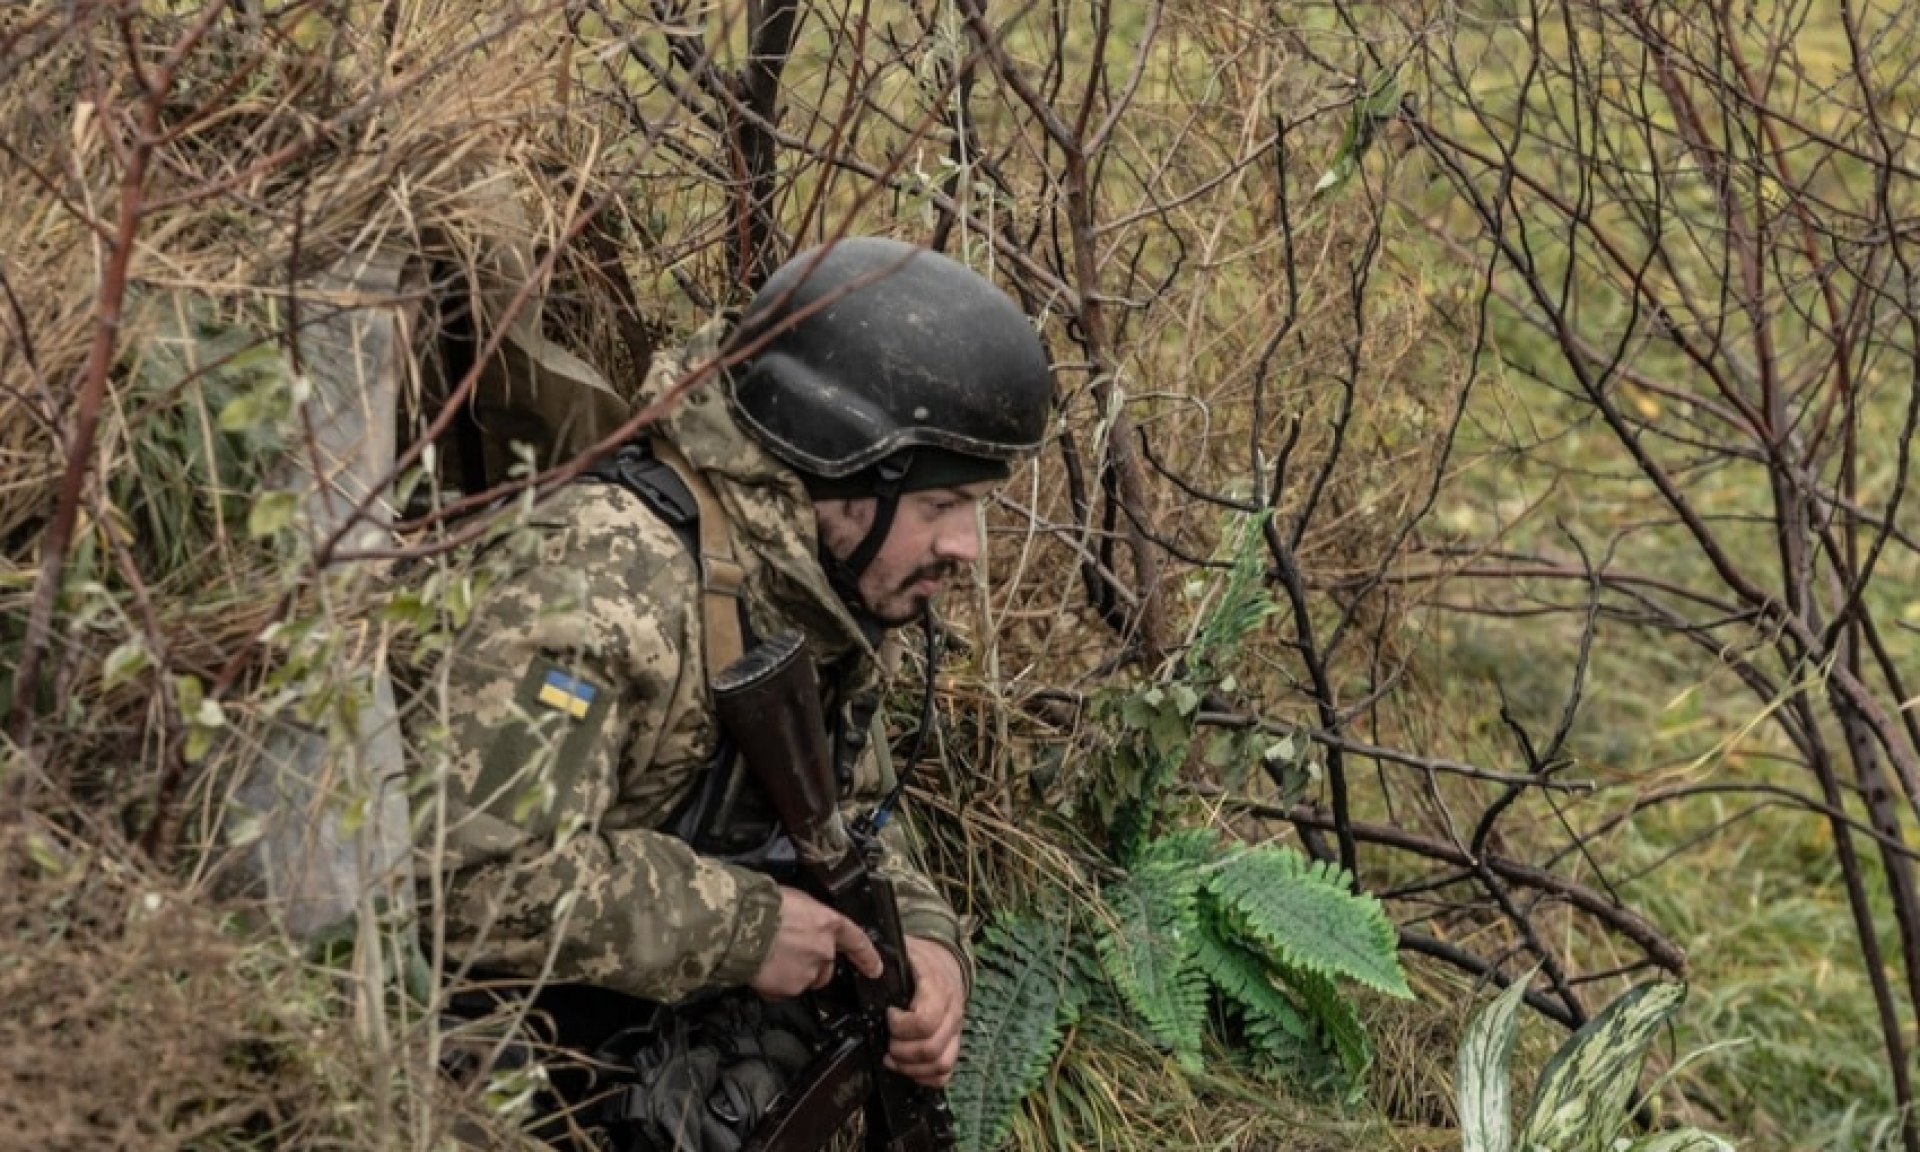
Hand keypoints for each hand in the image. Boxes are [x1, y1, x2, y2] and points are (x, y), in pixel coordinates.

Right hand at [750, 886, 883, 998]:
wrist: (741, 924)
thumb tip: (803, 923)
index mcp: (827, 923)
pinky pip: (783, 990)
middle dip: (811, 965)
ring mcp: (808, 972)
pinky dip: (774, 984)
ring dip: (792, 973)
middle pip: (826, 966)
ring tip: (770, 958)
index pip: (857, 941)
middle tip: (787, 953)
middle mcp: (823, 950)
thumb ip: (808, 917)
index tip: (875, 968)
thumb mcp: (795, 900)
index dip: (867, 957)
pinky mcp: (789, 989)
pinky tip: (761, 970)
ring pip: (805, 979)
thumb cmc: (761, 904)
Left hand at [885, 936, 966, 1087]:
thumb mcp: (903, 951)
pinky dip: (926, 1077)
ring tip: (893, 1058)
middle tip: (888, 1042)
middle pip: (931, 1049)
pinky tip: (908, 1068)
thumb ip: (883, 961)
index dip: (901, 1026)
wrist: (945, 961)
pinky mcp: (954, 1044)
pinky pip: (946, 1071)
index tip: (888, 1016)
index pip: (925, 1022)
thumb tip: (862, 967)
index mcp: (938, 989)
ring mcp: (955, 1031)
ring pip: (941, 1064)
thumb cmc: (919, 959)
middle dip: (901, 1051)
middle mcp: (952, 1012)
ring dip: (911, 1068)